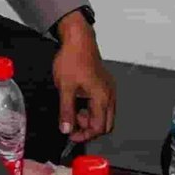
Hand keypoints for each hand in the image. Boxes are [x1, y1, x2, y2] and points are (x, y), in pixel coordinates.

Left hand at [53, 15, 115, 141]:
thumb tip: (66, 130)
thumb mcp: (65, 87)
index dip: (84, 135)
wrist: (78, 39)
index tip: (70, 136)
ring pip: (105, 114)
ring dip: (90, 118)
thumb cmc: (72, 60)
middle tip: (72, 124)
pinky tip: (79, 102)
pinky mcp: (106, 84)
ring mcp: (109, 89)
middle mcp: (110, 95)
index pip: (99, 127)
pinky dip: (92, 108)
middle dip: (89, 128)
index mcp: (102, 97)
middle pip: (106, 124)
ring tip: (73, 109)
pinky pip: (103, 104)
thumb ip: (66, 111)